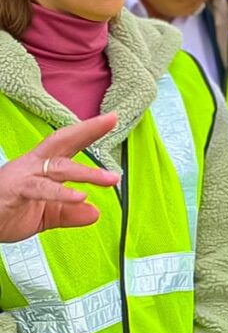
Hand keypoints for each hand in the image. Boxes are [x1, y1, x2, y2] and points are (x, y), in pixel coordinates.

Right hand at [0, 112, 118, 241]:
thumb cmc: (5, 211)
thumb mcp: (44, 214)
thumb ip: (69, 212)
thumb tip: (94, 213)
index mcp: (41, 166)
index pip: (68, 144)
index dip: (89, 131)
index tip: (112, 119)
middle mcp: (33, 165)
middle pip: (61, 141)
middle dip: (86, 130)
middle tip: (111, 120)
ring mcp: (22, 176)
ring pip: (57, 167)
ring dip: (86, 173)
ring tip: (110, 179)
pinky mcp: (14, 191)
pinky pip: (40, 189)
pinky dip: (61, 193)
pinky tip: (80, 197)